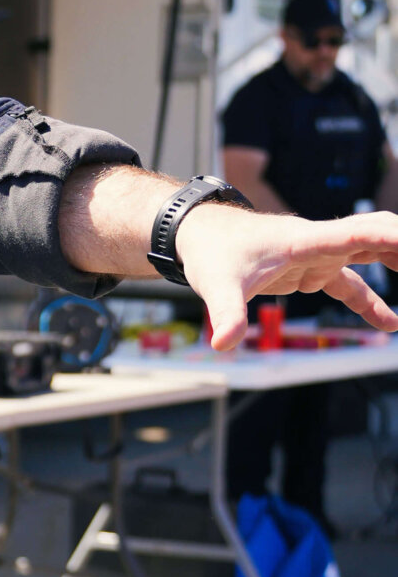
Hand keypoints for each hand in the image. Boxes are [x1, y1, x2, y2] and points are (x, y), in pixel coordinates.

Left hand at [177, 205, 397, 349]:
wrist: (198, 235)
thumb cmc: (211, 252)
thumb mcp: (216, 285)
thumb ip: (226, 314)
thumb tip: (223, 343)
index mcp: (307, 240)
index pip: (361, 233)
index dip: (392, 238)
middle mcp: (321, 242)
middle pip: (378, 235)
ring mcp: (319, 254)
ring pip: (371, 253)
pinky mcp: (311, 268)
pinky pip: (351, 284)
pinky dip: (371, 302)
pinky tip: (389, 325)